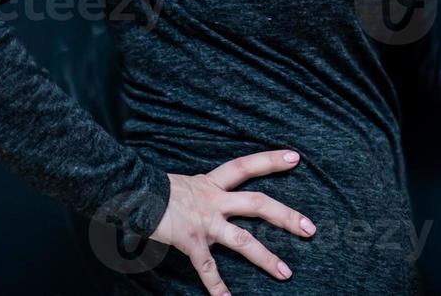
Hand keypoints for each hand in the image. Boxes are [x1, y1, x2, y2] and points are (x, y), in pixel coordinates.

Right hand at [151, 149, 314, 294]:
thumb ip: (204, 191)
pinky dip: (217, 286)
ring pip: (242, 240)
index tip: (296, 158)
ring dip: (266, 257)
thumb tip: (217, 196)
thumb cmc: (154, 191)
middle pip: (258, 204)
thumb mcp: (185, 184)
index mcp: (213, 183)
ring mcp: (204, 222)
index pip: (246, 166)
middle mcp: (213, 200)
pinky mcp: (191, 242)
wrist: (130, 195)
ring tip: (286, 272)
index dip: (270, 161)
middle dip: (286, 216)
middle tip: (310, 228)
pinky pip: (208, 268)